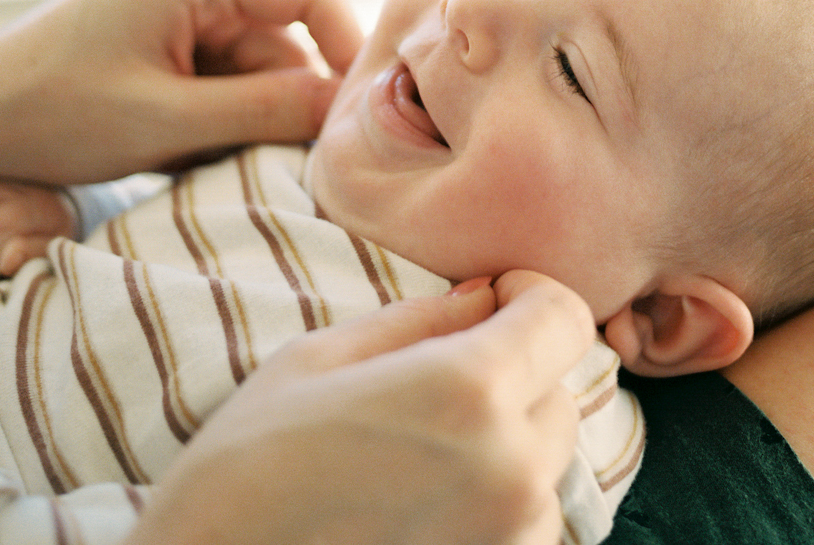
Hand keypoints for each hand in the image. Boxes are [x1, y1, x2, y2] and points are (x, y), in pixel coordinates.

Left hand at [0, 0, 362, 202]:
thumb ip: (264, 112)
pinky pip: (223, 80)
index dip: (348, 48)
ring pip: (256, 68)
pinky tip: (181, 156)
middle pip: (284, 39)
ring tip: (201, 163)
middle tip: (279, 166)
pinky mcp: (165, 41)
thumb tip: (343, 109)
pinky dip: (217, 123)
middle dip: (284, 104)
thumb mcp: (166, 123)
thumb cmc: (50, 114)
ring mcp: (180, 8)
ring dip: (246, 122)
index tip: (362, 116)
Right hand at [128, 271, 595, 544]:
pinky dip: (496, 502)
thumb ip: (421, 319)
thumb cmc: (248, 465)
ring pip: (547, 464)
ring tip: (422, 446)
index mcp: (468, 391)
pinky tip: (423, 499)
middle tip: (443, 372)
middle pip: (562, 392)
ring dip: (508, 440)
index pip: (565, 318)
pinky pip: (527, 524)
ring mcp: (509, 539)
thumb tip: (485, 295)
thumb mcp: (321, 357)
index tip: (495, 296)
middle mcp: (510, 470)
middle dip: (518, 369)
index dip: (533, 294)